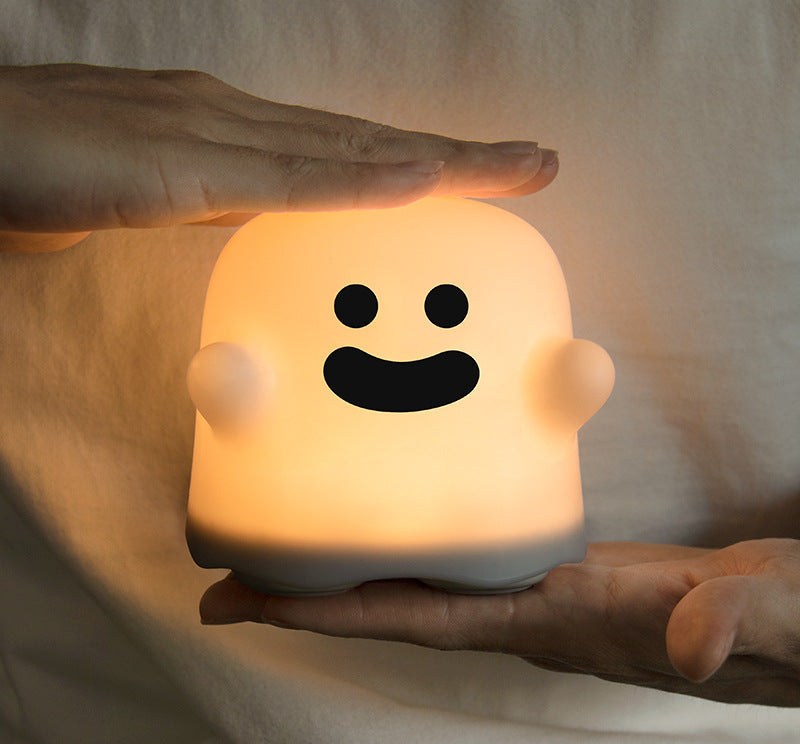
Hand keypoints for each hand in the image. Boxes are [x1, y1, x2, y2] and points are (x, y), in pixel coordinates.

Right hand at [0, 63, 556, 251]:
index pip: (348, 155)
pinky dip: (359, 183)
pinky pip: (286, 180)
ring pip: (349, 154)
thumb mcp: (148, 199)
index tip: (481, 176)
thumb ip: (202, 209)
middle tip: (540, 161)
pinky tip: (421, 181)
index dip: (419, 165)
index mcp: (233, 139)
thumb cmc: (43, 171)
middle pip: (370, 145)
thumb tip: (242, 228)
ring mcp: (213, 138)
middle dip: (459, 156)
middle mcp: (238, 124)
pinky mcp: (178, 167)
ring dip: (438, 162)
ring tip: (519, 167)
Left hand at [200, 538, 799, 706]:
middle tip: (227, 579)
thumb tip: (689, 644)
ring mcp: (531, 590)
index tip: (253, 605)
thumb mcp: (760, 613)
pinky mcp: (549, 567)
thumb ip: (726, 621)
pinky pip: (454, 555)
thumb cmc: (768, 623)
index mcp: (552, 619)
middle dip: (307, 598)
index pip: (422, 619)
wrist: (784, 621)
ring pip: (418, 581)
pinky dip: (405, 543)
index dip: (335, 613)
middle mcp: (523, 611)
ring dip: (348, 570)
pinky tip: (384, 522)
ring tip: (280, 546)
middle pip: (394, 605)